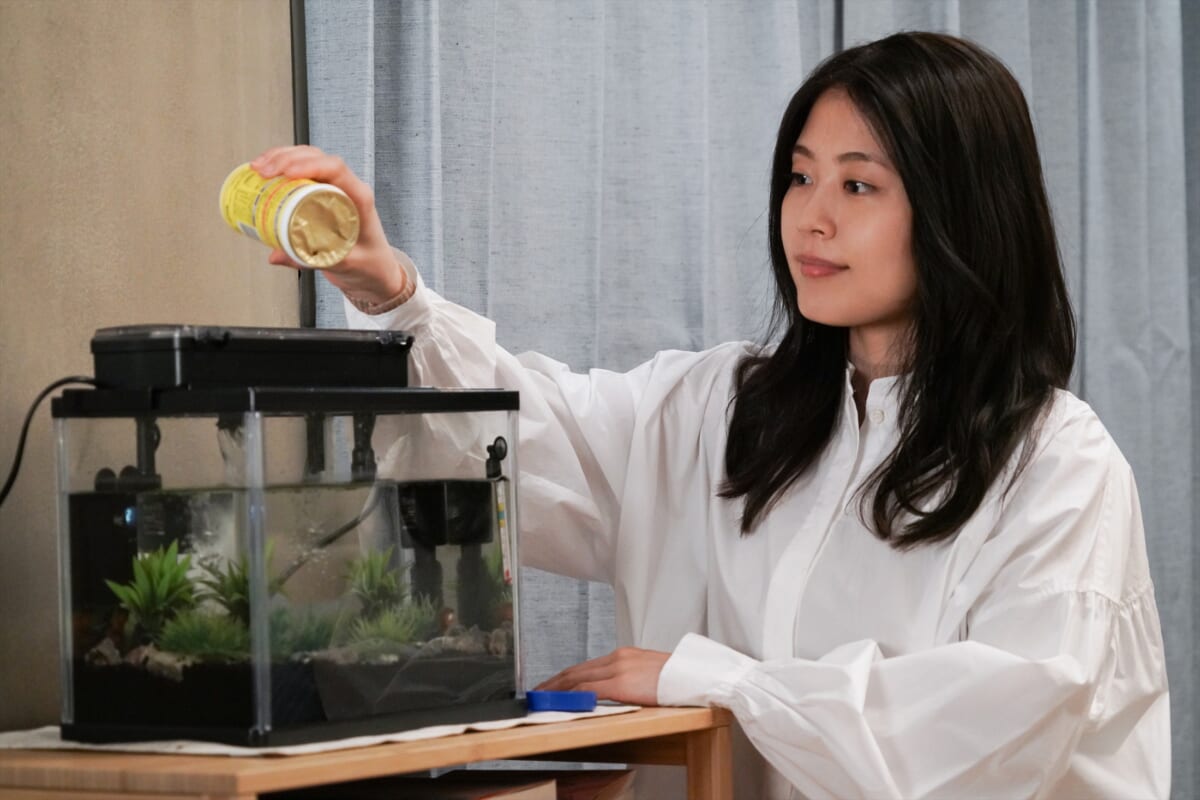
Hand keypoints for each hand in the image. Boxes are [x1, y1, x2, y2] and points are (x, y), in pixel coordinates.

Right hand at [249, 145, 407, 305]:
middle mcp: (347, 188)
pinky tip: (265, 172)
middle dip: (286, 158)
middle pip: (317, 158)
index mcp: (360, 198)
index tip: (287, 174)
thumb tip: (278, 255)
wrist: (375, 270)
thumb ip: (314, 260)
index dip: (310, 165)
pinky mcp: (322, 193)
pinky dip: (282, 168)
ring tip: (258, 168)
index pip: (336, 169)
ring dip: (280, 158)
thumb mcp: (344, 264)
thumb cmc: (369, 264)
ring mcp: (334, 188)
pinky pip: (302, 173)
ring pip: (307, 160)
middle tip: (263, 171)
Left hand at [535, 647, 669, 706]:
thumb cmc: (677, 680)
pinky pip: (590, 689)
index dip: (564, 676)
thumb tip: (614, 691)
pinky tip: (562, 702)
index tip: (551, 685)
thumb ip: (629, 678)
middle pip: (576, 670)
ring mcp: (618, 669)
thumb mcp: (648, 674)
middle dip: (553, 682)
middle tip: (537, 692)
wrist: (695, 675)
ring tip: (542, 698)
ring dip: (556, 689)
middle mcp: (617, 658)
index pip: (585, 666)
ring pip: (577, 678)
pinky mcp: (622, 683)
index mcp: (623, 655)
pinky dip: (572, 695)